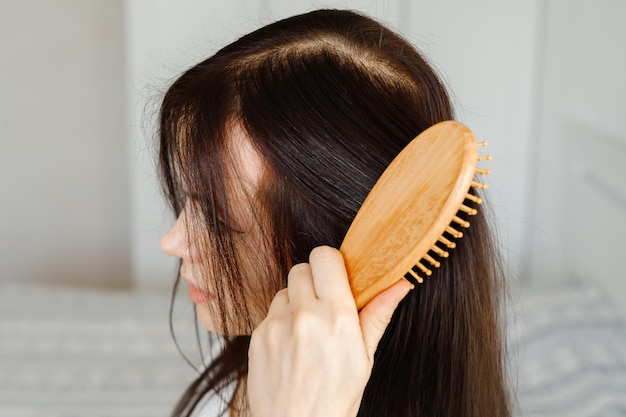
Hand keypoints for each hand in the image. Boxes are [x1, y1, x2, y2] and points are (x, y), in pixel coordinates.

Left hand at [247, 246, 412, 416]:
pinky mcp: (258, 335)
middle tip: (324, 306)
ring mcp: (277, 325)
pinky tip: (291, 346)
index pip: (325, 257)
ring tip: (307, 331)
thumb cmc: (334, 400)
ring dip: (296, 301)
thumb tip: (401, 283)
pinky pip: (270, 311)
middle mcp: (304, 316)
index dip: (332, 264)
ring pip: (285, 289)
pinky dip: (281, 321)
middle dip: (314, 281)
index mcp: (337, 318)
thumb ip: (377, 314)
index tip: (338, 278)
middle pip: (302, 268)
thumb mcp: (364, 359)